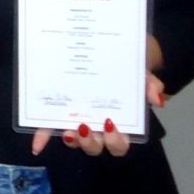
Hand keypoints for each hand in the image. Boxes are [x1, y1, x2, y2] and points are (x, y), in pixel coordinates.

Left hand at [31, 35, 169, 156]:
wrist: (114, 47)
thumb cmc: (129, 65)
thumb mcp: (141, 69)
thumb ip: (149, 83)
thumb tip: (156, 99)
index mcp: (119, 122)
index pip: (120, 142)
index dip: (116, 141)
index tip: (109, 125)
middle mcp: (98, 126)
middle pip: (96, 146)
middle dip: (90, 142)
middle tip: (84, 128)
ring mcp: (78, 120)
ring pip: (76, 140)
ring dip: (72, 140)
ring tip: (68, 130)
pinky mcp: (60, 112)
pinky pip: (50, 128)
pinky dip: (43, 137)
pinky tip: (37, 146)